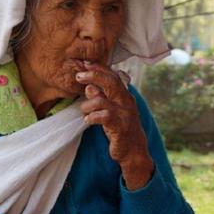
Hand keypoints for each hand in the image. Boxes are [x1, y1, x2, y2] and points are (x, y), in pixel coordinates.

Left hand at [76, 62, 153, 188]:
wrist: (134, 150)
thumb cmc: (120, 128)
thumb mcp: (111, 111)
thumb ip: (101, 98)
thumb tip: (89, 87)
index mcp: (124, 95)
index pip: (112, 76)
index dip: (99, 68)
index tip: (85, 63)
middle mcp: (126, 102)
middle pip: (111, 82)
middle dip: (94, 76)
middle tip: (79, 76)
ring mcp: (125, 114)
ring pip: (102, 100)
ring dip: (88, 105)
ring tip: (85, 112)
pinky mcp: (120, 127)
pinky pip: (103, 117)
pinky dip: (92, 117)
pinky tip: (88, 121)